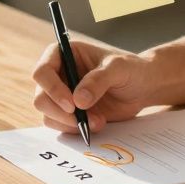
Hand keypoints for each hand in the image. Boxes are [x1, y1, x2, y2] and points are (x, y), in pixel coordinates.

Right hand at [31, 40, 158, 133]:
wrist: (143, 88)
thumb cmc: (132, 69)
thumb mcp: (119, 68)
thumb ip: (98, 81)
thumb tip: (78, 101)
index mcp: (64, 53)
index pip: (42, 71)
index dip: (52, 89)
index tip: (72, 104)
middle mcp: (58, 73)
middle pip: (41, 97)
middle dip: (61, 112)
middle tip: (83, 119)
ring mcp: (62, 94)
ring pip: (48, 114)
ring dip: (71, 123)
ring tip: (98, 121)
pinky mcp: (69, 112)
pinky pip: (60, 125)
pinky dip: (75, 129)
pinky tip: (97, 123)